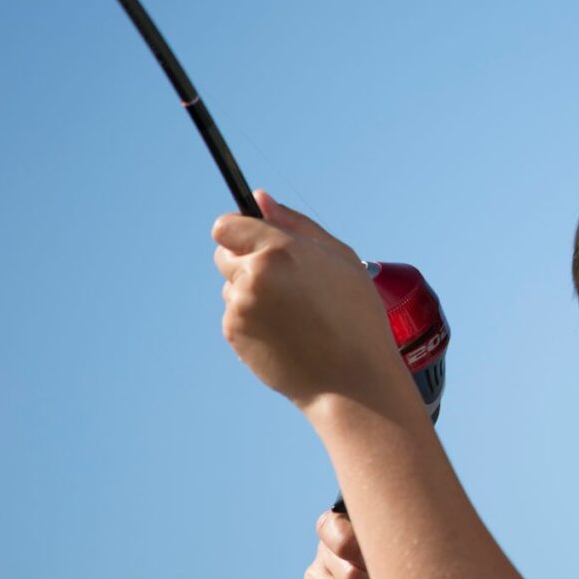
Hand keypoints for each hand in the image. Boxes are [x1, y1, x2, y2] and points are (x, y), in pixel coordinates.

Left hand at [212, 190, 401, 410]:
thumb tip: (259, 199)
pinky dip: (255, 320)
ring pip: (231, 286)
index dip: (242, 231)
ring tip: (295, 313)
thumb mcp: (340, 259)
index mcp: (278, 251)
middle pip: (223, 253)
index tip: (258, 241)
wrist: (351, 380)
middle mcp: (251, 277)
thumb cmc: (356, 316)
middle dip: (247, 260)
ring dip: (253, 292)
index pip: (227, 225)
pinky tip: (288, 332)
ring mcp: (239, 308)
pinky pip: (236, 315)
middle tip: (287, 282)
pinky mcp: (234, 335)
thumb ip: (295, 224)